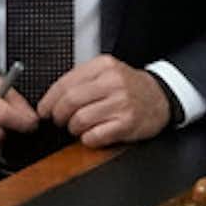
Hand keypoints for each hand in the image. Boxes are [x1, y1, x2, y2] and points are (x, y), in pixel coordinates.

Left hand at [38, 55, 173, 147]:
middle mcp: (113, 82)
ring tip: (80, 127)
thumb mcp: (107, 73)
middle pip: (69, 102)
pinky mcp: (127, 123)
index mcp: (104, 66)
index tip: (44, 110)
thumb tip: (50, 100)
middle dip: (59, 116)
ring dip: (74, 128)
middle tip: (60, 121)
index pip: (65, 83)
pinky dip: (88, 139)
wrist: (161, 97)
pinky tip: (93, 134)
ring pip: (80, 120)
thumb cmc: (130, 88)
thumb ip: (81, 80)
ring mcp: (122, 103)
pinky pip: (94, 136)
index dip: (49, 101)